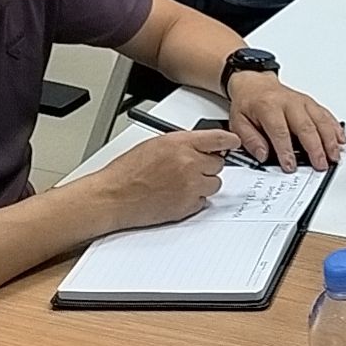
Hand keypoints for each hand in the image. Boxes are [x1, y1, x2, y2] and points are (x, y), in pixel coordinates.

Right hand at [86, 130, 235, 232]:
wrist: (112, 196)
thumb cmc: (126, 172)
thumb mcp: (155, 145)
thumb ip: (182, 144)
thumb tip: (199, 146)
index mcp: (180, 144)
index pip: (218, 139)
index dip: (230, 141)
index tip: (234, 143)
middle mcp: (188, 163)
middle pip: (219, 164)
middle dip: (208, 166)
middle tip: (192, 169)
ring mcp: (189, 186)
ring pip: (214, 184)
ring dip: (203, 183)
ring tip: (181, 184)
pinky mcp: (187, 206)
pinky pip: (203, 201)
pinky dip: (194, 199)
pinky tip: (176, 196)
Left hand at [226, 72, 345, 172]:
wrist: (255, 83)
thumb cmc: (248, 103)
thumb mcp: (238, 122)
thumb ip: (250, 140)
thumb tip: (262, 154)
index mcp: (268, 107)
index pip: (280, 131)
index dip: (286, 150)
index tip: (290, 166)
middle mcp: (289, 103)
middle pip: (306, 126)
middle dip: (315, 148)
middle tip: (320, 164)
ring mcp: (303, 102)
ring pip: (321, 120)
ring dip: (330, 139)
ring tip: (334, 156)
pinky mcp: (311, 103)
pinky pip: (326, 115)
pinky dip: (335, 128)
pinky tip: (341, 139)